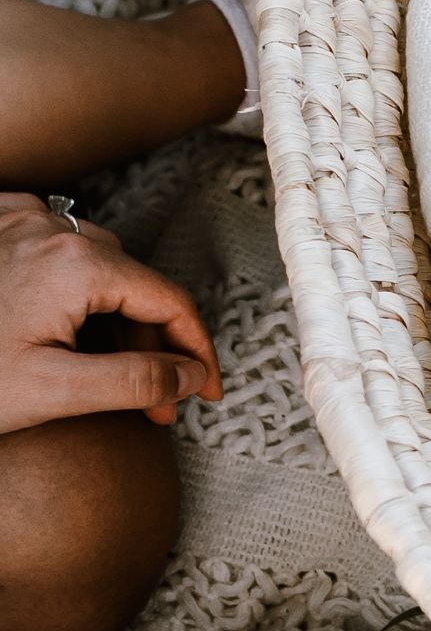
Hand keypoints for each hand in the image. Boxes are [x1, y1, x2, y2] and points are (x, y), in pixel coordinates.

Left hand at [0, 191, 221, 432]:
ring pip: (99, 266)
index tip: (208, 394)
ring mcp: (23, 222)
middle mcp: (57, 230)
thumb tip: (190, 377)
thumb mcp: (52, 392)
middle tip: (157, 408)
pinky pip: (57, 245)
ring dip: (116, 319)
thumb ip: (133, 382)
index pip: (170, 302)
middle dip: (154, 346)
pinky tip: (68, 321)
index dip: (198, 351)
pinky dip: (77, 283)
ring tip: (114, 376)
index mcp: (80, 265)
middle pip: (136, 286)